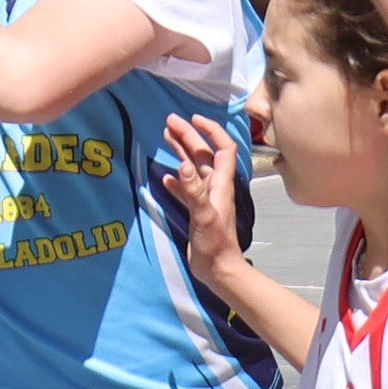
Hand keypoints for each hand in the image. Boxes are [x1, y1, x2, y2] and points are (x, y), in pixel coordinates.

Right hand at [157, 112, 246, 288]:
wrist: (218, 269)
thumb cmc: (215, 244)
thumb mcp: (203, 215)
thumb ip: (193, 190)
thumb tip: (183, 164)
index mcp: (220, 184)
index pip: (222, 148)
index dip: (211, 130)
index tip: (193, 119)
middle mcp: (214, 187)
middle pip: (203, 154)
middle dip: (188, 136)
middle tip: (169, 122)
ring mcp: (204, 199)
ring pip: (193, 168)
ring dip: (181, 152)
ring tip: (165, 137)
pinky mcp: (196, 211)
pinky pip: (185, 189)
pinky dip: (176, 180)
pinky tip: (165, 177)